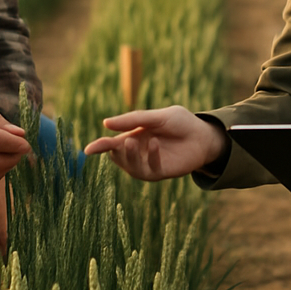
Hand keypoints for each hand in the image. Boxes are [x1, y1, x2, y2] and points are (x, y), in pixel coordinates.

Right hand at [83, 106, 226, 180]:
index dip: (99, 147)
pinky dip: (151, 157)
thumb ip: (133, 119)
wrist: (203, 135)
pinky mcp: (161, 172)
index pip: (111, 144)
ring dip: (129, 157)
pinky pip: (150, 170)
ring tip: (131, 141)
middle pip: (118, 157)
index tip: (87, 150)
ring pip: (130, 167)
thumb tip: (106, 123)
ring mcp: (148, 164)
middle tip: (116, 142)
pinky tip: (156, 144)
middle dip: (115, 151)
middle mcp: (138, 153)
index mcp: (132, 137)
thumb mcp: (156, 116)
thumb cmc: (180, 122)